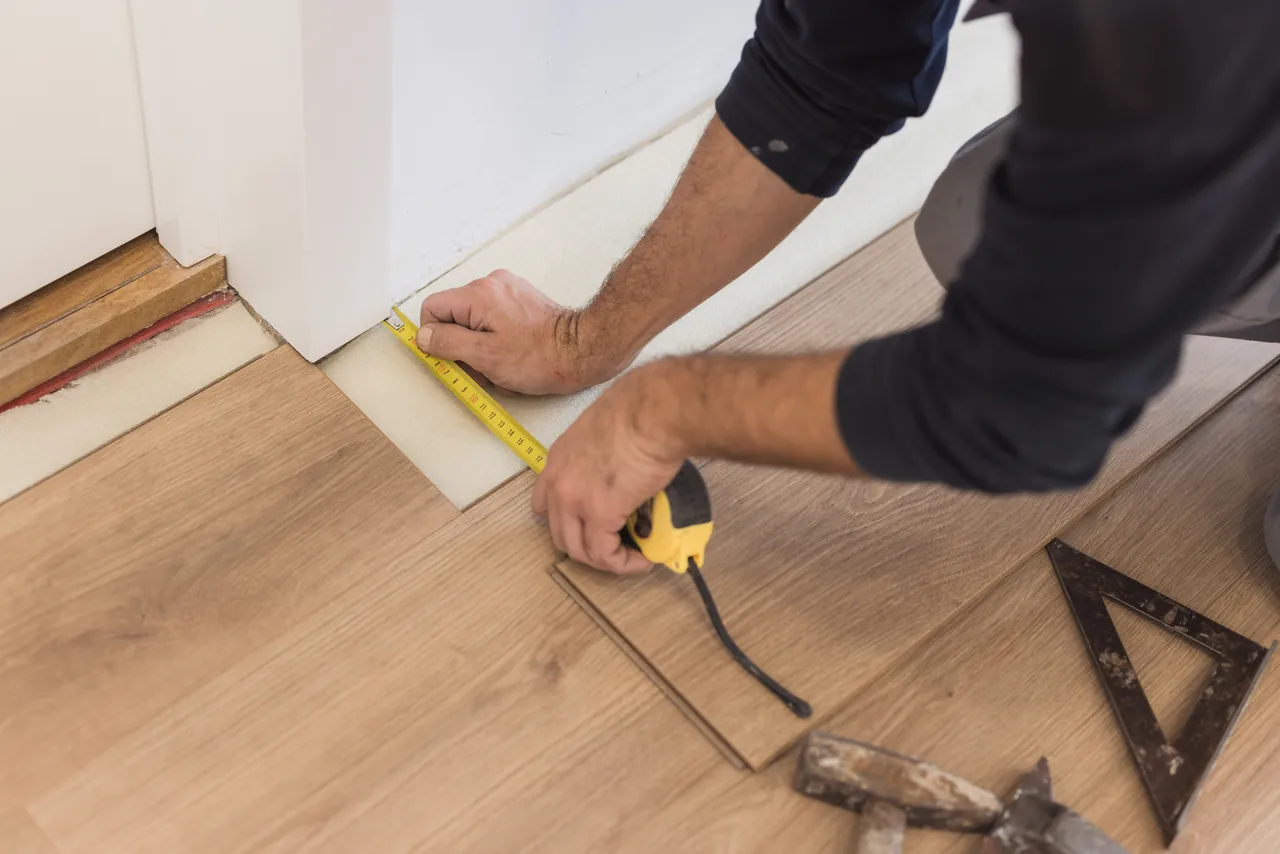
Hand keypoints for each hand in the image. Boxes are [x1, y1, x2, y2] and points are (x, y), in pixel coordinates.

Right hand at [417, 270, 629, 394]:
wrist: (585, 350)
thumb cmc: (542, 357)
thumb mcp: (485, 356)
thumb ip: (448, 343)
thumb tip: (423, 336)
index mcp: (478, 294)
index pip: (432, 308)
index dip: (435, 338)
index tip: (450, 359)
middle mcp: (491, 285)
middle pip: (454, 316)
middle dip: (463, 346)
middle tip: (484, 369)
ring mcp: (508, 291)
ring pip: (474, 322)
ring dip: (481, 348)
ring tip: (503, 365)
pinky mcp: (521, 301)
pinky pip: (494, 322)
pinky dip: (498, 342)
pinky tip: (514, 357)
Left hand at [532, 371, 683, 573]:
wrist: (653, 413)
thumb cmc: (640, 411)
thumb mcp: (604, 431)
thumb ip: (602, 457)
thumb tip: (623, 474)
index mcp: (558, 459)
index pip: (543, 505)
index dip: (566, 523)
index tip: (588, 527)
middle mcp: (559, 483)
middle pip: (561, 534)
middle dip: (588, 547)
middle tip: (616, 545)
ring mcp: (575, 501)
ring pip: (580, 551)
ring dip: (607, 559)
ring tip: (632, 556)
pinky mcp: (600, 515)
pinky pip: (605, 555)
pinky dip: (623, 563)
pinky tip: (641, 560)